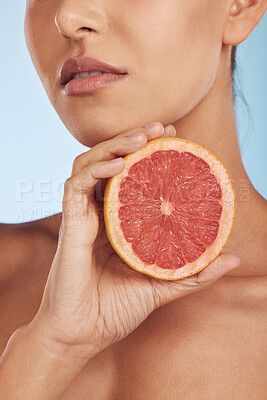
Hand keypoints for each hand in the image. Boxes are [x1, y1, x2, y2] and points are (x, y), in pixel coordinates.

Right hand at [31, 122, 240, 359]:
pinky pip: (75, 185)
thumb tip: (233, 259)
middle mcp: (100, 213)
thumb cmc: (116, 310)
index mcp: (118, 223)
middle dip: (133, 139)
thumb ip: (194, 272)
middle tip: (160, 128)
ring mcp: (83, 216)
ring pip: (90, 164)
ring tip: (141, 138)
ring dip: (113, 146)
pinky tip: (118, 164)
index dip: (149, 154)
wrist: (82, 335)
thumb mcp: (162, 285)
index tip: (173, 139)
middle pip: (111, 162)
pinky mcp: (70, 223)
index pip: (130, 176)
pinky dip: (95, 169)